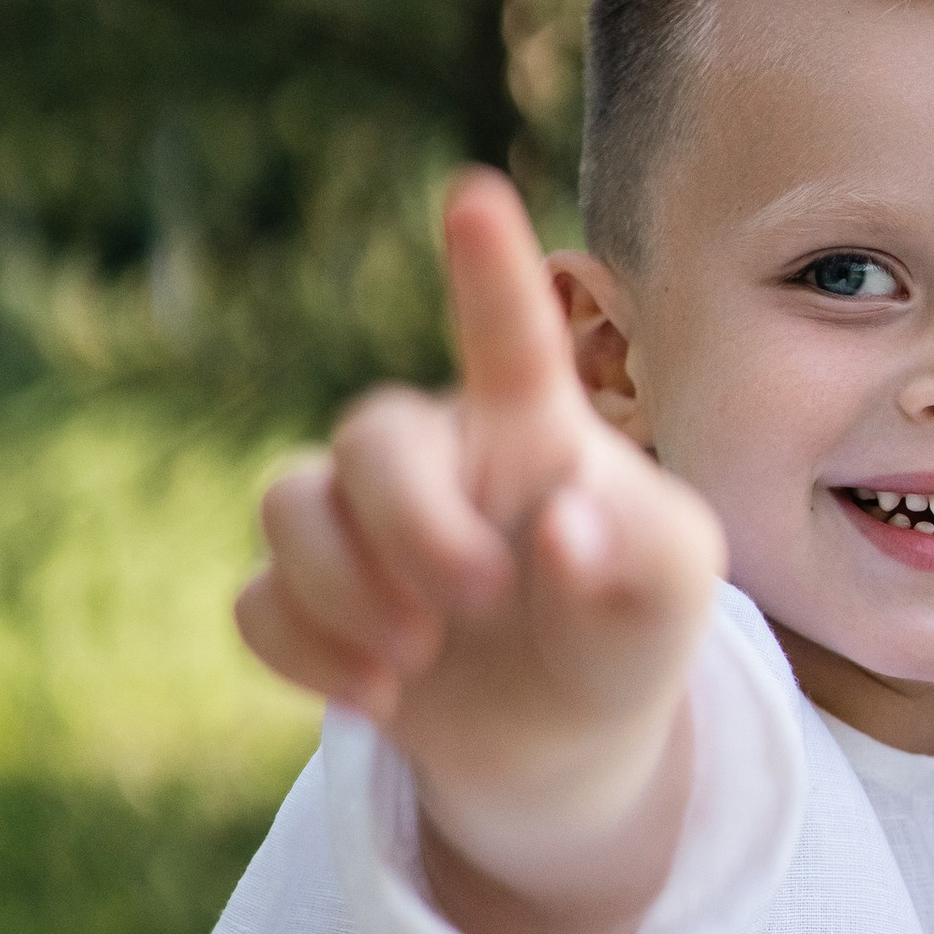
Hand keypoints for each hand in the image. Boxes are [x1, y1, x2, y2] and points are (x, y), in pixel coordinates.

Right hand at [237, 168, 724, 933]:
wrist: (567, 736)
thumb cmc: (625, 625)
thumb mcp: (675, 597)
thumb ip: (647, 553)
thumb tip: (564, 521)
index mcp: (531, 427)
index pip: (507, 337)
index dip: (488, 271)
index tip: (474, 196)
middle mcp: (432, 454)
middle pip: (371, 433)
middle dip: (413, 522)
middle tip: (480, 597)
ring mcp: (357, 525)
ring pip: (288, 505)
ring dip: (344, 589)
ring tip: (420, 659)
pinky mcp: (306, 599)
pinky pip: (257, 601)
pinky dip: (310, 656)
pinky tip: (381, 700)